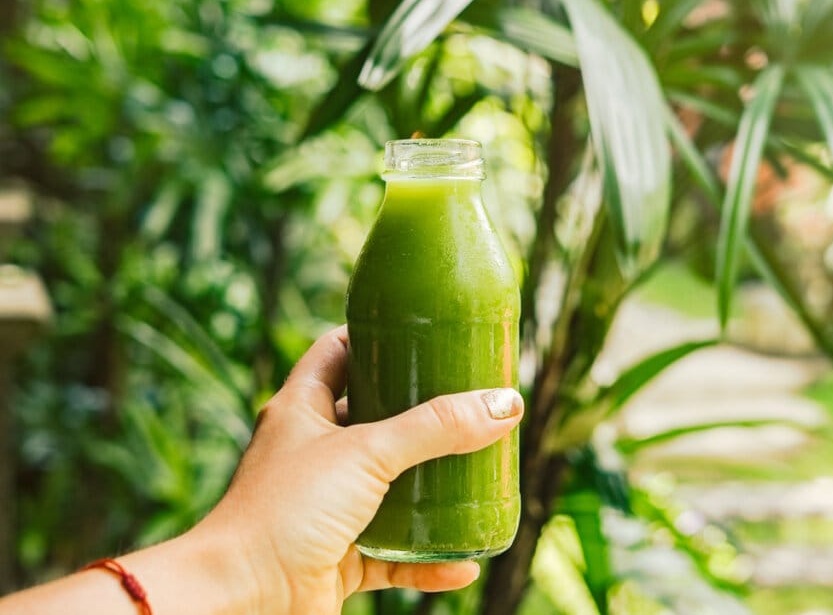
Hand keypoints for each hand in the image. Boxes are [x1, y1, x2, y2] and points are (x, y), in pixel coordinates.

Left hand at [191, 325, 523, 613]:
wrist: (241, 600)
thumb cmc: (283, 512)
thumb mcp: (366, 453)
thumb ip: (435, 428)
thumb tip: (504, 404)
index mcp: (303, 410)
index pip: (339, 352)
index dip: (377, 335)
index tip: (424, 331)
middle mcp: (313, 453)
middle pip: (375, 419)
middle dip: (423, 414)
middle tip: (469, 401)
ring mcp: (326, 507)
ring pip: (390, 488)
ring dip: (432, 486)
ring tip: (478, 471)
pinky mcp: (339, 558)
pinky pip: (395, 555)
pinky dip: (430, 558)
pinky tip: (465, 560)